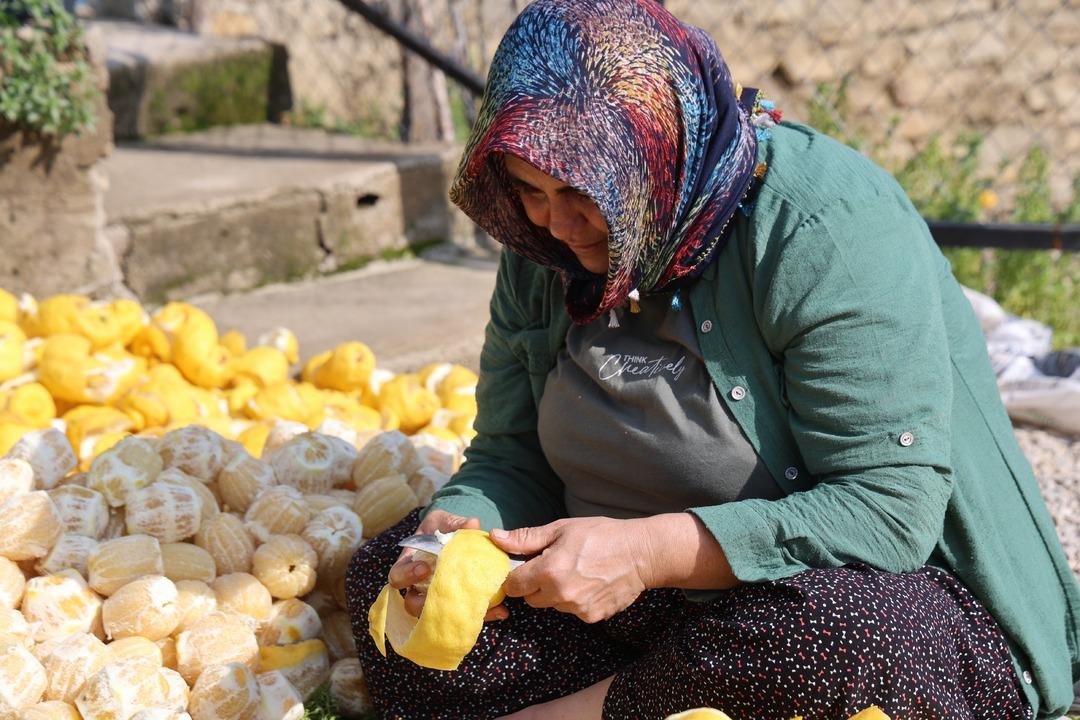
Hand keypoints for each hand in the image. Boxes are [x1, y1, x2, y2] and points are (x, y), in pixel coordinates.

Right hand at [387, 510, 509, 621]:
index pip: (398, 576)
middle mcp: (419, 587)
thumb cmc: (442, 529)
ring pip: (439, 616)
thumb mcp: (445, 521)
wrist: (457, 541)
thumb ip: (455, 522)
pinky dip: (483, 615)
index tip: (424, 567)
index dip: (407, 575)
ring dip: (456, 613)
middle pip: (412, 604)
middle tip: (444, 591)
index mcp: (410, 564)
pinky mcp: (456, 608)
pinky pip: (465, 617)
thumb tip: (472, 524)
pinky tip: (501, 611)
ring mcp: (436, 600)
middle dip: (425, 602)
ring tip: (476, 606)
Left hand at [490, 517, 650, 623]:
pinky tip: (589, 582)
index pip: (513, 585)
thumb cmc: (601, 535)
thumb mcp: (561, 529)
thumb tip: (495, 537)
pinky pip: (572, 611)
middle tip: (554, 565)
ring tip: (576, 571)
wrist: (641, 553)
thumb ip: (526, 538)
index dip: (516, 575)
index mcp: (549, 571)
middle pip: (531, 599)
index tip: (526, 566)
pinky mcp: (592, 617)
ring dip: (556, 592)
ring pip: (552, 605)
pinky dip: (576, 600)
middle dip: (535, 584)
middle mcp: (561, 594)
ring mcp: (577, 609)